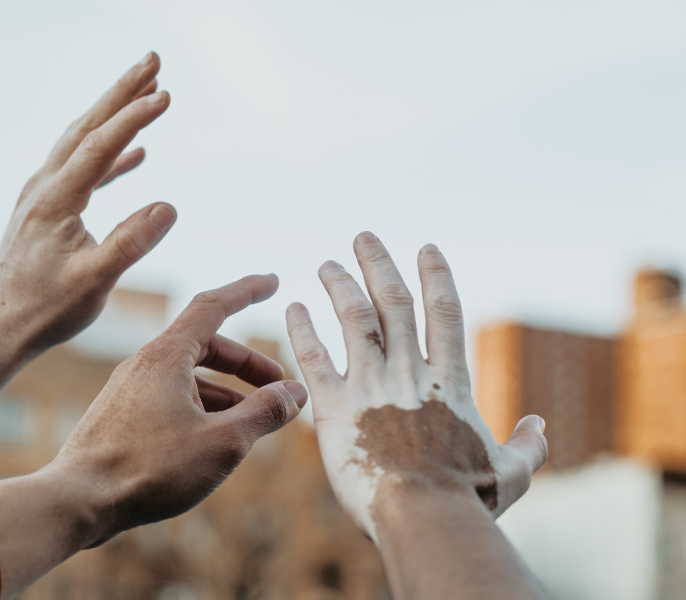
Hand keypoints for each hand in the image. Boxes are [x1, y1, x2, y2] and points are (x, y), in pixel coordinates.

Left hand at [0, 52, 174, 352]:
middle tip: (153, 61)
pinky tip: (137, 155)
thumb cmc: (46, 309)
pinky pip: (84, 168)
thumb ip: (130, 244)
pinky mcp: (49, 209)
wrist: (2, 326)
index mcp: (55, 200)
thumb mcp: (93, 282)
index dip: (133, 118)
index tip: (165, 94)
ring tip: (148, 94)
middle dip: (122, 92)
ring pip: (84, 142)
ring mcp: (44, 195)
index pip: (99, 146)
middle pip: (88, 127)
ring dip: (116, 116)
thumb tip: (169, 206)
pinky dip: (112, 154)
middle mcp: (44, 187)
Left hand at [51, 274, 307, 543]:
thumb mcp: (222, 442)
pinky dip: (200, 408)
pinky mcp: (121, 415)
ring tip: (254, 419)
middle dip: (247, 363)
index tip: (273, 282)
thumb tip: (296, 392)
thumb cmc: (148, 469)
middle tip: (278, 385)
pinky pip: (170, 398)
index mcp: (167, 356)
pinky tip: (213, 438)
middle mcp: (145, 364)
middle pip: (206, 345)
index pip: (213, 306)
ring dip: (226, 391)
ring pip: (188, 377)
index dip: (247, 291)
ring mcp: (129, 390)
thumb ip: (264, 412)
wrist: (74, 502)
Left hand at [285, 232, 546, 542]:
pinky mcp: (334, 407)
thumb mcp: (511, 473)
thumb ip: (528, 445)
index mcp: (451, 380)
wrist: (423, 517)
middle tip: (363, 236)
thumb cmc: (468, 499)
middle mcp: (409, 371)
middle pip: (393, 302)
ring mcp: (370, 385)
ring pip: (354, 318)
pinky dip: (302, 330)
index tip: (427, 247)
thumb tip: (542, 425)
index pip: (444, 312)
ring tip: (327, 264)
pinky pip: (314, 358)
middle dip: (379, 264)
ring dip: (340, 285)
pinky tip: (293, 307)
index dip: (436, 275)